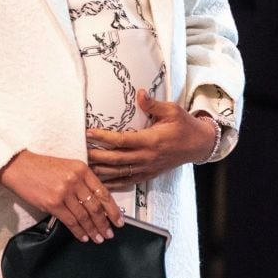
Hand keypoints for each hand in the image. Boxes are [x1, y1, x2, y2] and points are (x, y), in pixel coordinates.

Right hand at [0, 149, 124, 242]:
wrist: (19, 167)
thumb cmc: (42, 168)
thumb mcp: (68, 167)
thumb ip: (82, 181)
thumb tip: (96, 202)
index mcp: (82, 170)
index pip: (103, 192)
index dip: (112, 209)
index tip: (118, 220)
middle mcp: (76, 180)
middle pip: (96, 206)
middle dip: (104, 223)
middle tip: (109, 233)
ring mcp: (64, 192)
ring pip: (84, 216)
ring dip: (93, 229)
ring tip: (98, 238)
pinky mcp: (53, 203)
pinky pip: (70, 221)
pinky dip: (78, 231)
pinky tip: (83, 236)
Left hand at [86, 89, 217, 182]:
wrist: (198, 145)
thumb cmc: (184, 125)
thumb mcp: (172, 110)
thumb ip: (153, 104)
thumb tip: (139, 93)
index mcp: (151, 140)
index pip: (121, 140)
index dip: (103, 137)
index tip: (88, 132)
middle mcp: (147, 157)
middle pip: (115, 159)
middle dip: (96, 156)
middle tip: (79, 150)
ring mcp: (147, 168)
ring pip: (119, 173)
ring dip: (100, 171)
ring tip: (84, 168)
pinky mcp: (148, 175)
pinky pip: (127, 182)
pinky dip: (112, 183)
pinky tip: (100, 182)